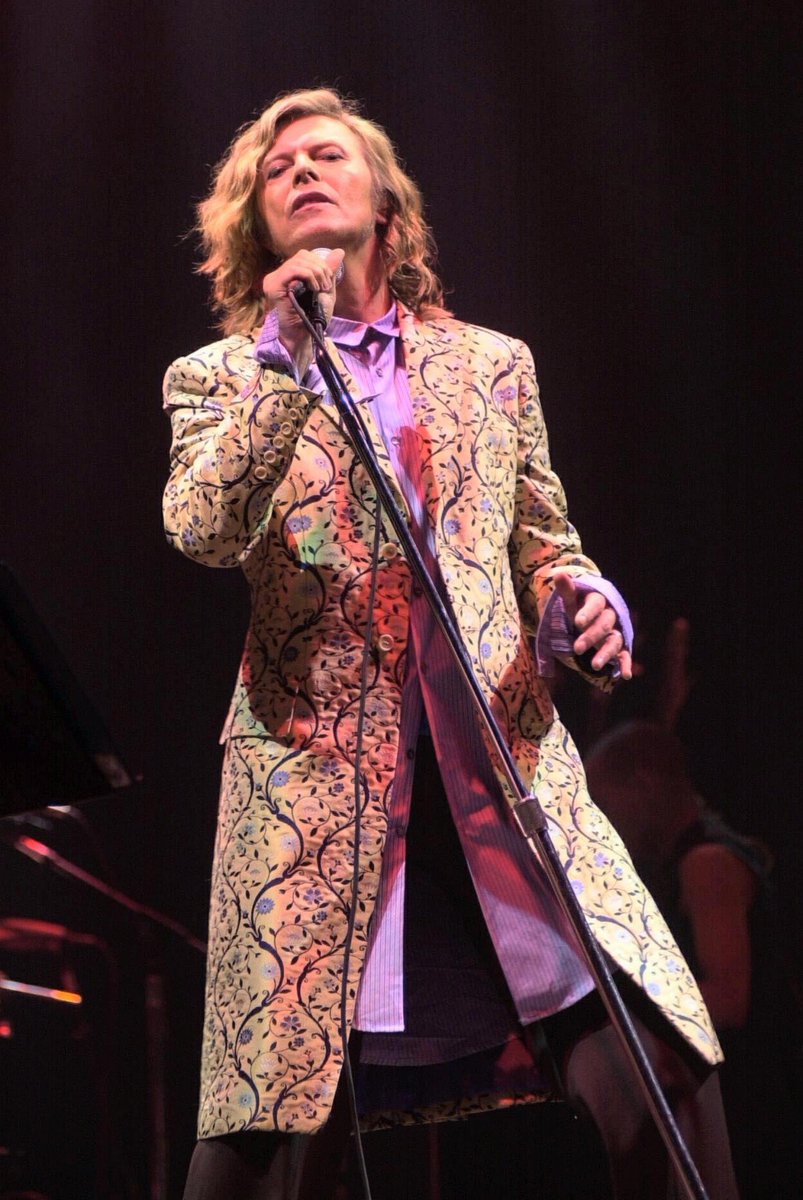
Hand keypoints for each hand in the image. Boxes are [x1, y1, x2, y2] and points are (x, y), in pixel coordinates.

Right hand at [262, 248, 344, 370]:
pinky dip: (308, 276)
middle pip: (302, 255)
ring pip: (298, 261)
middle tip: (327, 285)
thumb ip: (329, 271)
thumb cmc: (314, 316)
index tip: (329, 282)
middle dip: (320, 268)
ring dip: (316, 273)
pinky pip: (292, 270)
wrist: (306, 334)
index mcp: (288, 274)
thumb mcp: (326, 289)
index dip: (320, 263)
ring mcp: (273, 279)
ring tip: (322, 289)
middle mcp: (278, 274)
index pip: (304, 255)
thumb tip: (339, 251)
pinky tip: (314, 289)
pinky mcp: (273, 286)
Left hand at [553, 571, 631, 678]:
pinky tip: (626, 676)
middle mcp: (610, 616)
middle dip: (591, 636)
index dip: (588, 613)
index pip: (596, 605)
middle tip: (576, 648)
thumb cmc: (579, 609)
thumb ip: (566, 590)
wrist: (591, 618)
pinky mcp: (620, 646)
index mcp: (599, 601)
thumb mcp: (571, 600)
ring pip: (614, 641)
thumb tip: (558, 573)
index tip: (577, 622)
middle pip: (604, 625)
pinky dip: (626, 665)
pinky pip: (625, 655)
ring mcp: (616, 631)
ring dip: (606, 654)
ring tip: (594, 666)